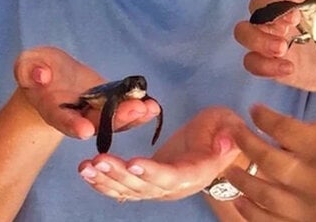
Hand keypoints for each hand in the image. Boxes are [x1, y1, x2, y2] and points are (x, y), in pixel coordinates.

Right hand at [13, 46, 160, 140]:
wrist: (50, 76)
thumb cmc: (37, 68)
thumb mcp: (28, 64)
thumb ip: (30, 69)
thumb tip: (41, 75)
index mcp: (50, 109)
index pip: (60, 118)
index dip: (72, 125)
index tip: (86, 130)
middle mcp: (73, 117)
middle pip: (94, 123)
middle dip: (115, 119)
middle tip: (135, 110)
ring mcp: (91, 114)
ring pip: (112, 121)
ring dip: (132, 116)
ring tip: (151, 108)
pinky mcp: (106, 107)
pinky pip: (122, 112)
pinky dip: (138, 111)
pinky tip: (153, 106)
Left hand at [76, 106, 243, 201]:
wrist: (216, 144)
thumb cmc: (222, 130)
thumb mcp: (229, 124)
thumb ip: (228, 133)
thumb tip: (224, 142)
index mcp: (196, 172)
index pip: (173, 177)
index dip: (153, 173)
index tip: (134, 162)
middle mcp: (175, 187)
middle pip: (144, 187)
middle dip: (119, 175)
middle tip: (98, 161)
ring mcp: (159, 188)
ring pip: (130, 190)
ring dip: (106, 180)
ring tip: (85, 167)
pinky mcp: (147, 183)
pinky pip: (123, 188)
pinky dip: (103, 182)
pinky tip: (87, 172)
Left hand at [226, 105, 315, 221]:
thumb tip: (296, 130)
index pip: (286, 129)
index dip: (266, 118)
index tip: (255, 111)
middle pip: (268, 159)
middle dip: (246, 143)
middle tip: (234, 133)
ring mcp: (313, 214)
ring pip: (262, 193)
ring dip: (241, 178)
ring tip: (229, 168)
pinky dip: (252, 212)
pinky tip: (242, 201)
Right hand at [234, 0, 315, 96]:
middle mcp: (281, 14)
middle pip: (256, 4)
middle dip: (268, 12)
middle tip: (292, 23)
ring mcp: (273, 39)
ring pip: (244, 31)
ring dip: (257, 39)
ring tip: (282, 48)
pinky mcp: (271, 63)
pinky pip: (251, 61)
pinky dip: (263, 65)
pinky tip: (288, 68)